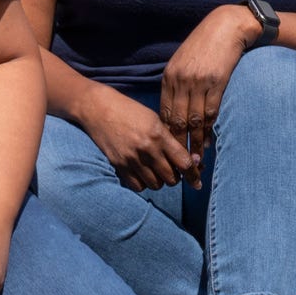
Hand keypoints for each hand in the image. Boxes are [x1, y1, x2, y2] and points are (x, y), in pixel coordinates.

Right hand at [80, 82, 194, 190]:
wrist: (98, 108)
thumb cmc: (129, 111)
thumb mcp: (154, 119)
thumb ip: (170, 139)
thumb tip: (188, 160)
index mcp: (159, 135)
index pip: (184, 162)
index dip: (194, 174)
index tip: (197, 182)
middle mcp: (147, 149)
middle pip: (172, 178)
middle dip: (176, 177)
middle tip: (173, 170)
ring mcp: (132, 159)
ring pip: (156, 185)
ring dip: (160, 181)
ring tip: (157, 170)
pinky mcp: (119, 165)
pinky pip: (138, 186)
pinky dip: (144, 183)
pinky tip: (143, 174)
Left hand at [159, 4, 258, 165]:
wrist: (227, 26)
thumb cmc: (205, 45)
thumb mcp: (184, 62)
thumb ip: (177, 84)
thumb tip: (174, 108)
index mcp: (169, 77)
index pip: (163, 113)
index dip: (165, 135)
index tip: (168, 153)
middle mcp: (180, 81)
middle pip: (175, 121)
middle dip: (177, 145)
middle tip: (179, 166)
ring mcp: (198, 83)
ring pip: (193, 121)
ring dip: (194, 143)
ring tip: (195, 161)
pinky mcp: (216, 83)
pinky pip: (210, 113)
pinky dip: (209, 130)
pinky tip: (209, 143)